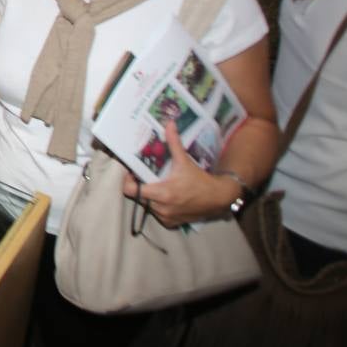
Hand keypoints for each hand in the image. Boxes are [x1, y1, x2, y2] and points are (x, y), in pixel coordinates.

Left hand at [122, 121, 237, 227]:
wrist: (219, 198)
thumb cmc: (200, 180)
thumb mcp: (184, 161)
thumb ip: (174, 142)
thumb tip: (169, 124)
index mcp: (162, 193)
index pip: (131, 191)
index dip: (128, 181)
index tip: (131, 172)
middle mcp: (161, 208)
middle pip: (138, 197)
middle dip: (138, 186)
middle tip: (142, 175)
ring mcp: (166, 217)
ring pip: (147, 206)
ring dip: (148, 196)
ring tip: (153, 184)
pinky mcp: (171, 223)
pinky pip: (157, 214)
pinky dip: (157, 206)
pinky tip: (164, 196)